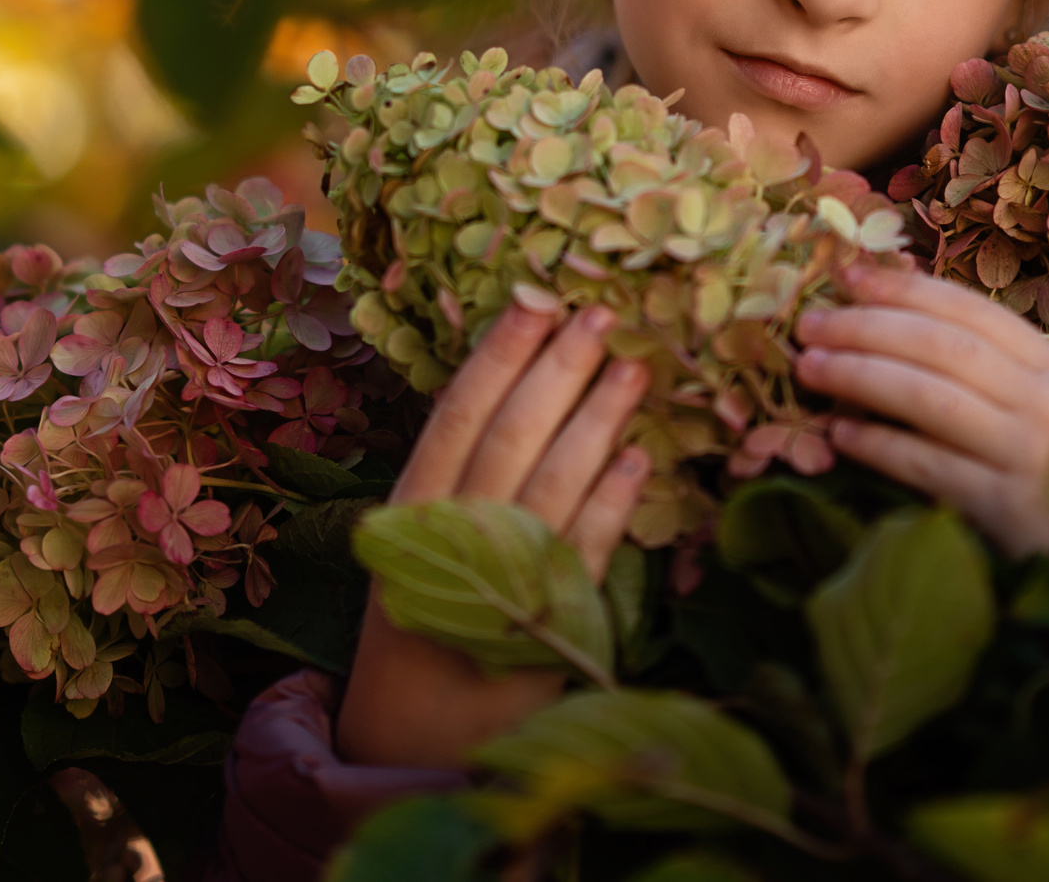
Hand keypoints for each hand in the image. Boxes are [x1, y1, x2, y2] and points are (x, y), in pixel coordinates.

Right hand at [333, 304, 649, 768]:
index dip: (496, 357)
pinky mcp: (545, 631)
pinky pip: (585, 554)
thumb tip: (523, 387)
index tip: (532, 301)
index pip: (455, 419)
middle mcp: (445, 546)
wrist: (408, 747)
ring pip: (551, 487)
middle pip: (506, 440)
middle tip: (598, 314)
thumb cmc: (420, 627)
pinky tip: (641, 459)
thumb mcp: (414, 549)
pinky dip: (615, 504)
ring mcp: (494, 589)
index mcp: (407, 516)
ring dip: (596, 422)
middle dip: (554, 372)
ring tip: (633, 369)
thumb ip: (458, 480)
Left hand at [795, 262, 1048, 556]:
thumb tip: (901, 305)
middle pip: (944, 349)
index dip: (907, 290)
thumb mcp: (1048, 410)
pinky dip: (879, 445)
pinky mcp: (1010, 510)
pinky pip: (929, 465)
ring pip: (931, 399)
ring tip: (812, 368)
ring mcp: (1035, 457)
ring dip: (861, 376)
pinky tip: (841, 433)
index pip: (973, 313)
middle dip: (869, 328)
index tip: (851, 276)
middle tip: (813, 323)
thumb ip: (994, 368)